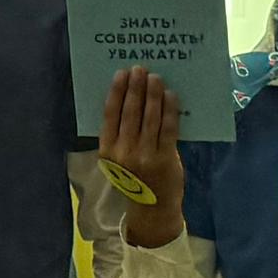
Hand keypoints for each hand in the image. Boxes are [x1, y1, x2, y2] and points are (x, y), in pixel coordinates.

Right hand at [100, 69, 186, 245]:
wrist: (153, 207)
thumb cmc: (135, 178)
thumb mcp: (119, 159)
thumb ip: (122, 135)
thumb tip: (133, 99)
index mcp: (107, 151)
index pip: (110, 115)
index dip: (116, 92)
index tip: (121, 74)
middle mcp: (124, 152)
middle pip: (130, 112)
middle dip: (136, 87)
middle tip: (140, 69)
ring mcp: (145, 155)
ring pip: (149, 117)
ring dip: (153, 94)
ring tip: (155, 78)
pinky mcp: (165, 158)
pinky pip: (168, 128)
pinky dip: (169, 109)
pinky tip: (170, 96)